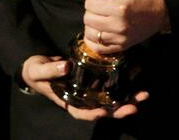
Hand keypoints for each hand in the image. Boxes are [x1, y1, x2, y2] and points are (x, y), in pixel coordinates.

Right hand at [21, 55, 148, 120]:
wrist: (38, 65)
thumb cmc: (35, 71)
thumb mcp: (37, 71)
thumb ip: (50, 70)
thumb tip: (66, 66)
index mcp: (67, 102)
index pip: (81, 113)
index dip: (93, 114)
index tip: (104, 111)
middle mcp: (81, 99)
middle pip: (102, 109)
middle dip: (119, 109)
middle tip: (135, 106)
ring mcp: (89, 90)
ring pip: (110, 98)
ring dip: (127, 97)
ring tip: (143, 95)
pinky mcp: (94, 79)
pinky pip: (110, 83)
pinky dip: (123, 80)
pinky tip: (134, 73)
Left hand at [78, 0, 169, 55]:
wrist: (161, 12)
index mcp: (119, 7)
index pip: (90, 3)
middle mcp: (118, 24)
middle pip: (88, 18)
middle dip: (90, 11)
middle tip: (99, 8)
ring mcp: (120, 38)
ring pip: (90, 33)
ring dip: (91, 25)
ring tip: (99, 19)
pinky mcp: (122, 46)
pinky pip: (98, 48)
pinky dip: (93, 40)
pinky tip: (97, 32)